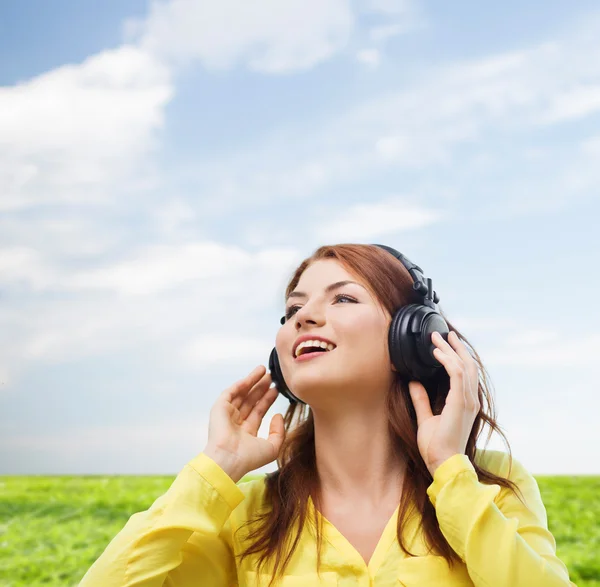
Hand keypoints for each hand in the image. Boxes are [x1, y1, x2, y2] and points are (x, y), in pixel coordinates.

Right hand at [204, 365, 285, 479]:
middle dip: (261, 388)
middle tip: (272, 377)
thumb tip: (278, 415)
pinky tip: (254, 375)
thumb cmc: (248, 458)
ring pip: (242, 394)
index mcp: (246, 433)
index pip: (258, 412)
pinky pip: (232, 392)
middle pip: (251, 400)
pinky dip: (243, 382)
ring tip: (264, 371)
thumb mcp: (272, 447)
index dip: (267, 400)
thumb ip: (279, 432)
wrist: (229, 459)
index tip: (276, 389)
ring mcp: (227, 415)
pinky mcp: (219, 408)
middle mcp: (236, 423)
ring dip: (252, 381)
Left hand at [408, 331, 479, 476]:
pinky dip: (447, 361)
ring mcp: (468, 402)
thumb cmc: (436, 447)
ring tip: (437, 339)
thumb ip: (421, 399)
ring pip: (463, 366)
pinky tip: (436, 353)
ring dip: (449, 350)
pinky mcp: (460, 403)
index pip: (466, 373)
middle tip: (443, 334)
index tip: (445, 344)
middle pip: (468, 365)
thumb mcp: (426, 418)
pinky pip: (457, 375)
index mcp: (465, 403)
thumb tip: (414, 382)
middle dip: (455, 348)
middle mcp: (470, 400)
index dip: (457, 356)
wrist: (443, 463)